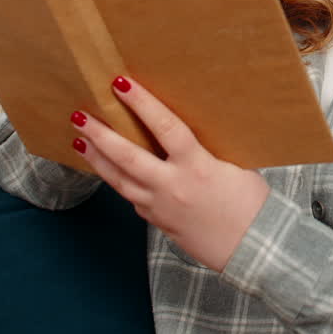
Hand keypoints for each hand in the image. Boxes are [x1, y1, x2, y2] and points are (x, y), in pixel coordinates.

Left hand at [70, 75, 270, 271]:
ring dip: (98, 159)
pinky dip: (118, 181)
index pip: (165, 127)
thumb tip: (188, 133)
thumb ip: (208, 150)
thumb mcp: (236, 167)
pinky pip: (132, 197)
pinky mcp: (158, 222)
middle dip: (101, 134)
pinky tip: (110, 171)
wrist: (252, 249)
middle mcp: (173, 186)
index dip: (142, 103)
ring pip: (120, 180)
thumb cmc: (253, 206)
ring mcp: (161, 207)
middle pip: (128, 156)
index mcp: (198, 167)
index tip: (122, 84)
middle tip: (80, 115)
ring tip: (79, 141)